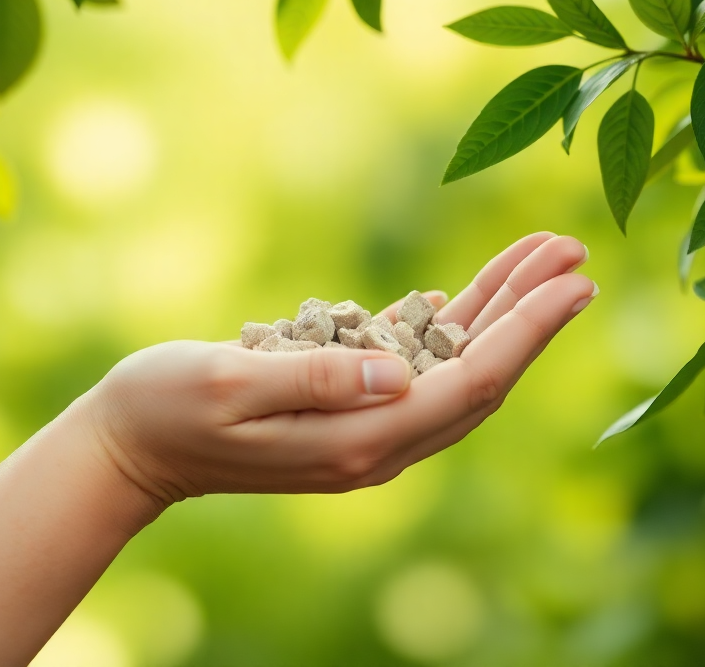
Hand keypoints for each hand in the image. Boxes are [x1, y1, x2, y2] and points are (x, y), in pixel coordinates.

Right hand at [76, 232, 594, 506]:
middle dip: (531, 314)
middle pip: (481, 376)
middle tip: (575, 255)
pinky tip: (473, 291)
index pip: (471, 382)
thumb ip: (315, 377)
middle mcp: (375, 443)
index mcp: (356, 441)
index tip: (575, 282)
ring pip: (458, 369)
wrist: (128, 448)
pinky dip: (452, 325)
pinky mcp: (347, 410)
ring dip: (502, 313)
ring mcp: (364, 429)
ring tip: (543, 257)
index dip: (528, 330)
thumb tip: (400, 368)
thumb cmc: (165, 407)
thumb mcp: (230, 383)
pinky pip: (419, 366)